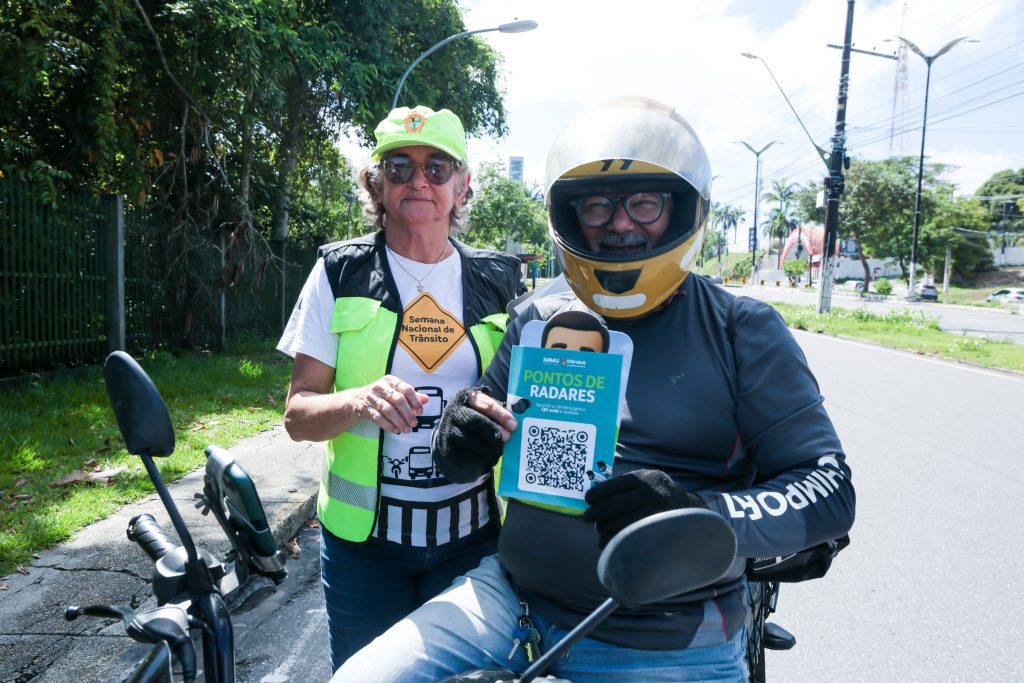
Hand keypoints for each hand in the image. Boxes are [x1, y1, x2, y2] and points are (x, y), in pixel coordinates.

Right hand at [353, 375, 427, 434]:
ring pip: (388, 410)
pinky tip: (395, 430)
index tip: (420, 412)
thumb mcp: (395, 392)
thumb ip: (410, 396)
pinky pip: (378, 418)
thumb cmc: (380, 395)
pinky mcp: (364, 407)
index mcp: (391, 381)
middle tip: (414, 424)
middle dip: (408, 414)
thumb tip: (426, 399)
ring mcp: (371, 397)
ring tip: (406, 429)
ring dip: (399, 421)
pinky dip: (388, 425)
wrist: (355, 399)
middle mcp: (380, 387)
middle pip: (398, 400)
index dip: (415, 401)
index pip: (407, 389)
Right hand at [433, 387, 517, 482]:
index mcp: (467, 397)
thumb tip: (514, 425)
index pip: (485, 404)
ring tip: (498, 448)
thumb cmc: (478, 419)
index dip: (500, 415)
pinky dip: (478, 456)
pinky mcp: (446, 445)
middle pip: (473, 421)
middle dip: (492, 430)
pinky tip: (488, 455)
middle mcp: (454, 410)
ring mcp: (447, 428)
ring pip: (467, 439)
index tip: (514, 425)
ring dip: (486, 446)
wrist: (454, 433)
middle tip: (507, 437)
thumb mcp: (488, 412)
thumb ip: (500, 415)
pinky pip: (462, 453)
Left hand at [583, 469, 707, 547]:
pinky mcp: (657, 530)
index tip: (587, 500)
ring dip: (605, 529)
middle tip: (588, 517)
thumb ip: (622, 487)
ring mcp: (655, 514)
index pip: (615, 486)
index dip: (598, 493)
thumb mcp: (642, 480)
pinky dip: (615, 541)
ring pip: (622, 525)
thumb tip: (592, 499)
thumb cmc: (653, 491)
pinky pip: (631, 538)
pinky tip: (607, 541)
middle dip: (597, 514)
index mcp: (644, 479)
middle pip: (616, 506)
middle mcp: (651, 495)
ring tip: (599, 529)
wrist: (683, 504)